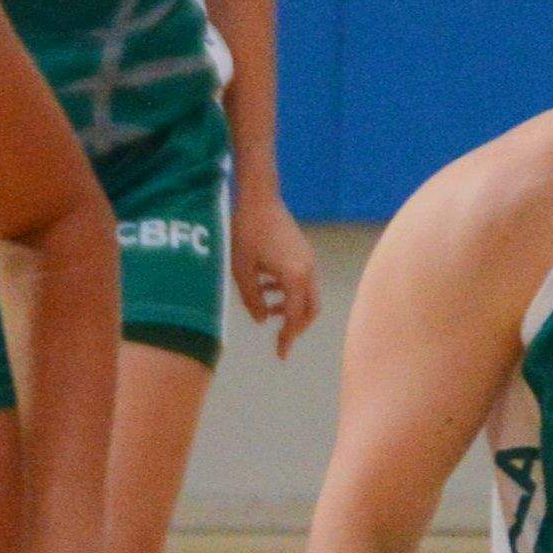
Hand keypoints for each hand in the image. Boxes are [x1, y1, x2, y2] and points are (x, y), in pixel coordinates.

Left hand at [234, 183, 321, 355]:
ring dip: (291, 308)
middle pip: (311, 309)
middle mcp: (308, 270)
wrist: (259, 198)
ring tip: (267, 309)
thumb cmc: (247, 233)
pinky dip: (290, 292)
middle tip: (279, 338)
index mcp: (295, 277)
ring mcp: (309, 260)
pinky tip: (269, 288)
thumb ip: (252, 299)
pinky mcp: (304, 253)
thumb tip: (261, 320)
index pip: (295, 316)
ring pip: (307, 296)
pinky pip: (302, 281)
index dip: (288, 337)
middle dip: (296, 326)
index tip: (281, 354)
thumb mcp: (242, 270)